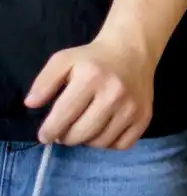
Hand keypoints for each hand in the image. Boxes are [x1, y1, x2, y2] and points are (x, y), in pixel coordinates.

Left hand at [25, 39, 154, 149]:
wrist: (132, 50)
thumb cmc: (93, 58)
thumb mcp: (64, 60)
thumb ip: (44, 81)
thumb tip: (31, 104)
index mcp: (91, 76)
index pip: (61, 119)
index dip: (48, 131)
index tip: (46, 133)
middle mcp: (114, 92)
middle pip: (79, 135)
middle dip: (67, 136)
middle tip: (67, 128)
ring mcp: (132, 106)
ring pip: (99, 143)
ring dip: (88, 139)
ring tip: (87, 124)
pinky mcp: (144, 116)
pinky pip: (121, 145)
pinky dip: (110, 142)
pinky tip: (106, 127)